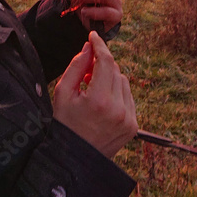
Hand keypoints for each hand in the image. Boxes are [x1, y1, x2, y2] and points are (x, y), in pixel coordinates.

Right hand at [52, 31, 137, 159]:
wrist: (74, 160)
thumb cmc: (64, 124)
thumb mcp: (63, 93)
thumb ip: (76, 66)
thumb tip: (89, 46)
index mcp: (100, 101)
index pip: (106, 62)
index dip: (100, 46)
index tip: (93, 36)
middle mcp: (119, 110)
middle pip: (115, 70)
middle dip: (101, 64)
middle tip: (86, 69)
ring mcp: (129, 119)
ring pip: (123, 82)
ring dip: (110, 78)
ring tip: (92, 88)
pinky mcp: (133, 126)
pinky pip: (128, 97)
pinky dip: (117, 93)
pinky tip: (102, 101)